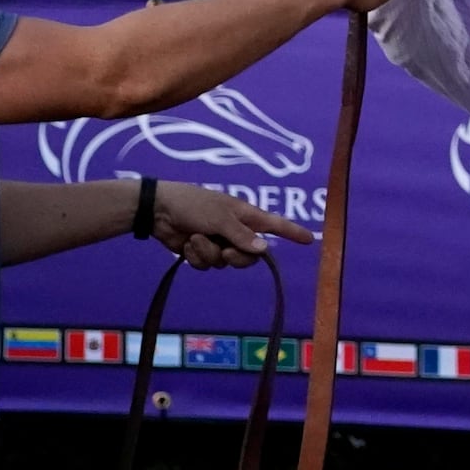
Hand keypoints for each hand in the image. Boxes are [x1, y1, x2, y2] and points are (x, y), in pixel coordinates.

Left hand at [152, 181, 314, 268]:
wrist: (158, 211)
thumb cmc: (194, 204)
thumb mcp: (220, 218)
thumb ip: (241, 235)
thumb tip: (263, 250)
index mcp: (246, 216)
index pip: (276, 226)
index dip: (293, 233)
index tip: (310, 240)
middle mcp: (236, 231)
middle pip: (250, 257)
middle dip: (236, 257)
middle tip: (225, 250)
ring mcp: (219, 242)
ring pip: (225, 263)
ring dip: (208, 253)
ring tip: (195, 238)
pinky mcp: (202, 252)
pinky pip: (207, 265)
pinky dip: (196, 256)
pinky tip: (186, 244)